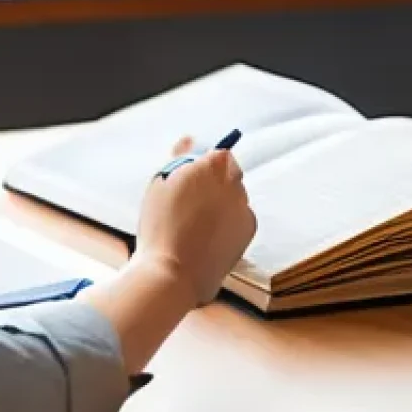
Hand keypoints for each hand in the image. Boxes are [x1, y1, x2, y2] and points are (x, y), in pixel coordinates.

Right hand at [134, 147, 256, 305]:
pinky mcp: (249, 230)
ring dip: (221, 205)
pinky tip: (207, 237)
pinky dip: (229, 225)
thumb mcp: (161, 182)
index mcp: (214, 165)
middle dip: (214, 186)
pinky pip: (240, 219)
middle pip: (229, 176)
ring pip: (235, 198)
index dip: (204, 169)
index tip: (190, 182)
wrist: (173, 272)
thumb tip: (189, 139)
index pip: (219, 155)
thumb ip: (179, 156)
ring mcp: (245, 206)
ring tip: (195, 226)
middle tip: (189, 206)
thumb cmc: (161, 226)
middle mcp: (235, 182)